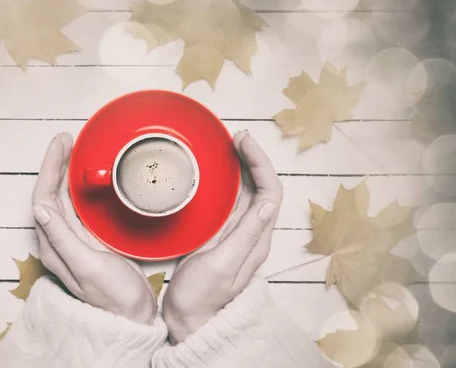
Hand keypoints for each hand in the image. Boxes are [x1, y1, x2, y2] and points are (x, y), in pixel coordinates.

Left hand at [32, 132, 157, 324]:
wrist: (132, 315)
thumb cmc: (113, 295)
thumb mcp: (88, 266)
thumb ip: (63, 239)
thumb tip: (39, 208)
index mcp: (54, 245)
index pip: (43, 198)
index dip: (49, 168)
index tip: (61, 144)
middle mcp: (59, 240)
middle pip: (51, 193)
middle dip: (56, 164)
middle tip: (68, 138)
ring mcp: (74, 239)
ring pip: (63, 198)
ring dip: (66, 172)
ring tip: (75, 149)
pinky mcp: (89, 239)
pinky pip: (78, 206)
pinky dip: (79, 187)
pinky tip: (87, 177)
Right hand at [162, 130, 282, 342]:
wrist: (188, 319)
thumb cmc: (201, 297)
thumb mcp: (223, 265)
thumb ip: (245, 236)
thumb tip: (266, 202)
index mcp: (256, 240)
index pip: (270, 192)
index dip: (261, 163)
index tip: (242, 143)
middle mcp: (251, 233)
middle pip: (262, 187)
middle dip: (253, 158)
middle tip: (235, 138)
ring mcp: (236, 233)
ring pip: (247, 192)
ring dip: (242, 167)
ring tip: (228, 147)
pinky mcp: (221, 235)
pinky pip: (231, 201)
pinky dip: (227, 182)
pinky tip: (215, 174)